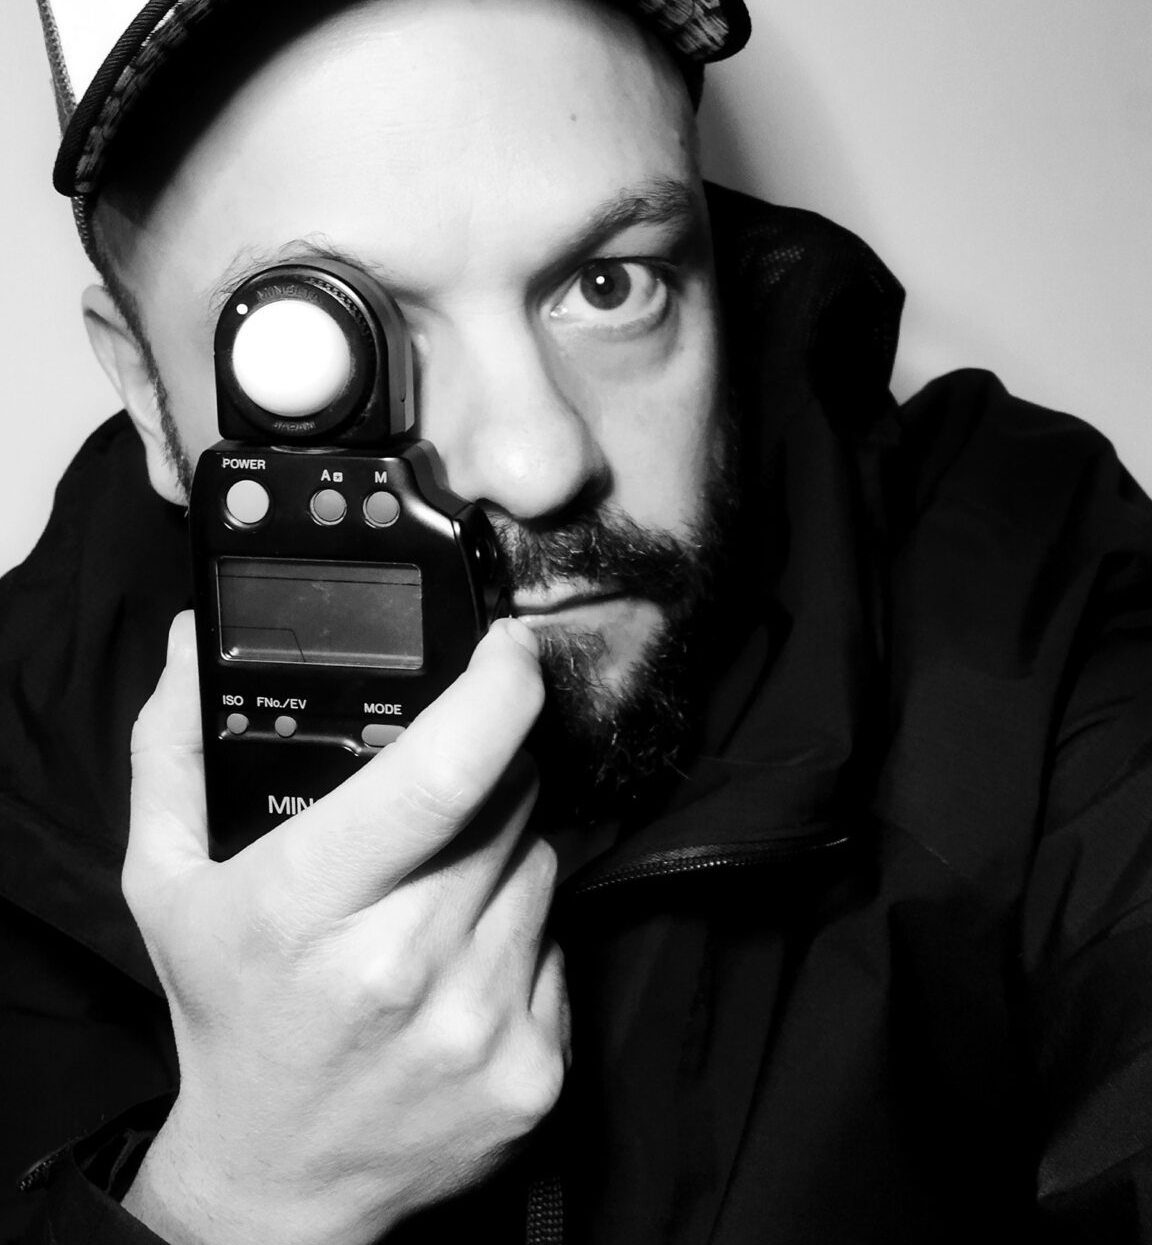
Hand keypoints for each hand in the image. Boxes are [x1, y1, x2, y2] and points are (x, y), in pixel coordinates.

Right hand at [122, 613, 565, 1244]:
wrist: (277, 1185)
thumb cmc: (229, 1017)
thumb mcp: (169, 884)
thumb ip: (174, 753)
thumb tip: (186, 643)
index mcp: (310, 905)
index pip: (442, 775)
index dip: (496, 692)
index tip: (508, 648)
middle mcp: (404, 966)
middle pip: (510, 801)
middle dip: (488, 772)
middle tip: (437, 802)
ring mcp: (480, 1024)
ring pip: (542, 862)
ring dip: (504, 852)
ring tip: (435, 894)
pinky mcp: (535, 1069)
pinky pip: (562, 941)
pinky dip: (521, 931)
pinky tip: (462, 962)